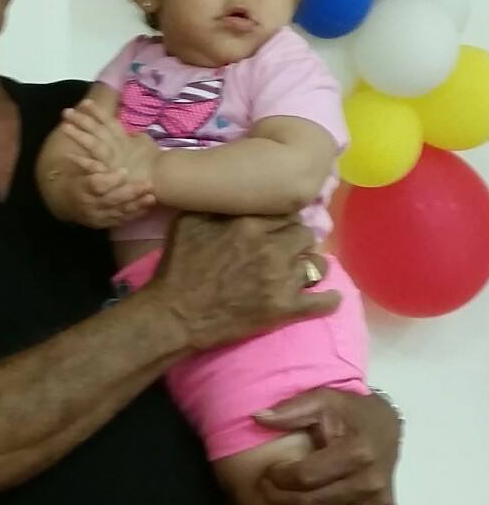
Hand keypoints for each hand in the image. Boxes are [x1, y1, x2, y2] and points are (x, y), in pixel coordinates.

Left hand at [60, 99, 159, 185]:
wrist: (163, 177)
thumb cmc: (156, 161)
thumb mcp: (145, 144)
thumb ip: (136, 137)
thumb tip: (132, 132)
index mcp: (124, 138)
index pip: (109, 122)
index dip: (97, 112)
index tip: (85, 103)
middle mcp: (117, 145)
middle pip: (97, 130)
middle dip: (82, 119)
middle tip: (66, 111)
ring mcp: (113, 159)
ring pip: (94, 144)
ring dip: (79, 134)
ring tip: (65, 126)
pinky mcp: (111, 173)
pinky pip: (95, 166)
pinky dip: (82, 161)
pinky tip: (69, 156)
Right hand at [61, 166, 155, 228]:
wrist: (64, 202)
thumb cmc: (76, 178)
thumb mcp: (80, 167)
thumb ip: (94, 161)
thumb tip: (107, 146)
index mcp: (81, 187)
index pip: (97, 184)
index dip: (111, 179)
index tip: (124, 170)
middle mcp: (88, 204)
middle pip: (111, 199)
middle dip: (131, 192)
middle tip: (148, 184)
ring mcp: (96, 216)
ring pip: (118, 211)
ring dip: (136, 205)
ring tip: (152, 197)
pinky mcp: (103, 224)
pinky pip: (120, 220)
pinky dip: (134, 214)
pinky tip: (146, 208)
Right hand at [147, 213, 339, 351]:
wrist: (176, 312)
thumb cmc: (179, 265)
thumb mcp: (188, 221)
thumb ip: (216, 203)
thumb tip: (236, 192)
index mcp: (249, 223)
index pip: (284, 211)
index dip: (281, 218)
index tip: (276, 224)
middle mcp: (272, 247)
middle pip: (304, 234)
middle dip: (297, 239)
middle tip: (286, 247)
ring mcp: (282, 279)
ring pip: (318, 264)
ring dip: (311, 264)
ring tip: (301, 269)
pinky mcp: (286, 309)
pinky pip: (323, 302)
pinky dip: (330, 299)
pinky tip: (330, 296)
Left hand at [254, 389, 399, 504]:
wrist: (385, 425)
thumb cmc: (349, 411)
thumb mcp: (321, 399)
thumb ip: (290, 410)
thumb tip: (257, 417)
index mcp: (356, 452)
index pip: (307, 476)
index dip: (280, 478)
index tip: (267, 474)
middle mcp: (371, 481)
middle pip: (314, 503)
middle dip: (282, 500)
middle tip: (266, 492)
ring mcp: (378, 502)